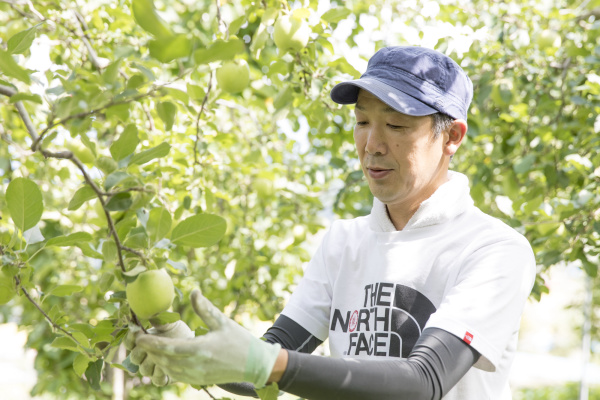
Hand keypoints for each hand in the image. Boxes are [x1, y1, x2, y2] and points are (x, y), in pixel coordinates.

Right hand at [124, 320, 193, 385]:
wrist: (193, 344)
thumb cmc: (178, 332)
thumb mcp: (170, 323)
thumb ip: (159, 320)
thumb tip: (150, 313)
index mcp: (143, 341)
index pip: (129, 342)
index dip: (130, 338)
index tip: (137, 332)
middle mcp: (144, 355)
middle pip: (134, 358)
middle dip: (142, 352)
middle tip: (152, 346)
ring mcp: (152, 367)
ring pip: (144, 369)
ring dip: (152, 363)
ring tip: (163, 355)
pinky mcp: (162, 377)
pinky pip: (156, 380)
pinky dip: (161, 374)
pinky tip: (168, 367)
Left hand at [136, 289, 281, 387]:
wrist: (255, 364)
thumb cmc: (239, 340)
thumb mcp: (222, 321)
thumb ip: (205, 308)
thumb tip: (193, 291)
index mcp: (201, 349)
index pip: (169, 347)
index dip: (151, 342)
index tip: (138, 335)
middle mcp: (196, 365)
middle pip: (163, 359)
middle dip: (148, 349)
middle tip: (136, 338)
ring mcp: (197, 376)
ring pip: (167, 369)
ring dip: (155, 358)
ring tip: (146, 346)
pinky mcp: (198, 381)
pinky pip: (175, 375)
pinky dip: (165, 367)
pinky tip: (161, 357)